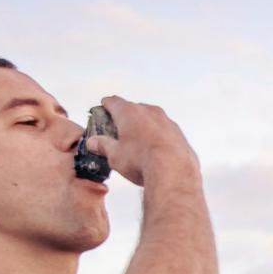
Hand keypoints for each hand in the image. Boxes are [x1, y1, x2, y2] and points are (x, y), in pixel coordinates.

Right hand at [85, 95, 199, 186]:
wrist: (173, 172)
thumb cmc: (143, 161)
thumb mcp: (114, 156)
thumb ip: (103, 146)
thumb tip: (94, 142)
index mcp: (129, 112)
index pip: (114, 102)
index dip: (106, 105)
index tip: (104, 107)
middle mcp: (149, 111)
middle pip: (133, 110)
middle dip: (125, 119)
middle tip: (119, 132)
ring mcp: (166, 121)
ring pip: (151, 120)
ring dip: (143, 128)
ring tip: (137, 145)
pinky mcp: (178, 133)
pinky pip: (164, 132)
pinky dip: (158, 138)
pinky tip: (154, 152)